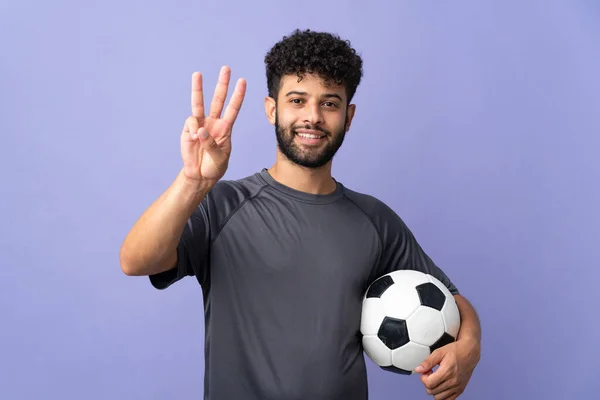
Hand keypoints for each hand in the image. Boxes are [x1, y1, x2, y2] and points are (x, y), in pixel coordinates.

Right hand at [180, 66, 246, 185]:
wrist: (199, 175)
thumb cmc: (213, 167)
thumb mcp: (219, 159)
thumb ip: (211, 145)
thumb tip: (200, 130)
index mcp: (225, 128)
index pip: (233, 108)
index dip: (238, 95)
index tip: (242, 81)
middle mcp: (213, 123)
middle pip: (218, 99)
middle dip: (222, 84)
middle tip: (226, 68)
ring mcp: (200, 125)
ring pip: (199, 103)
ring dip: (198, 88)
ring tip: (197, 74)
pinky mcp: (188, 130)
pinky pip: (190, 123)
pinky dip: (192, 129)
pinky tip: (194, 139)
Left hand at [414, 339, 479, 399]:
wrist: (469, 352)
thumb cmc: (455, 351)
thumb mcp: (439, 352)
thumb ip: (427, 362)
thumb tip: (418, 370)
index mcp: (447, 371)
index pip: (429, 384)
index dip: (423, 378)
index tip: (426, 371)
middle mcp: (453, 381)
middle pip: (432, 391)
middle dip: (428, 383)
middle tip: (431, 374)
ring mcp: (457, 387)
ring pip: (438, 397)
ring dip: (434, 389)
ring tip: (437, 379)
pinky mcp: (460, 390)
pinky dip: (442, 394)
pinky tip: (442, 384)